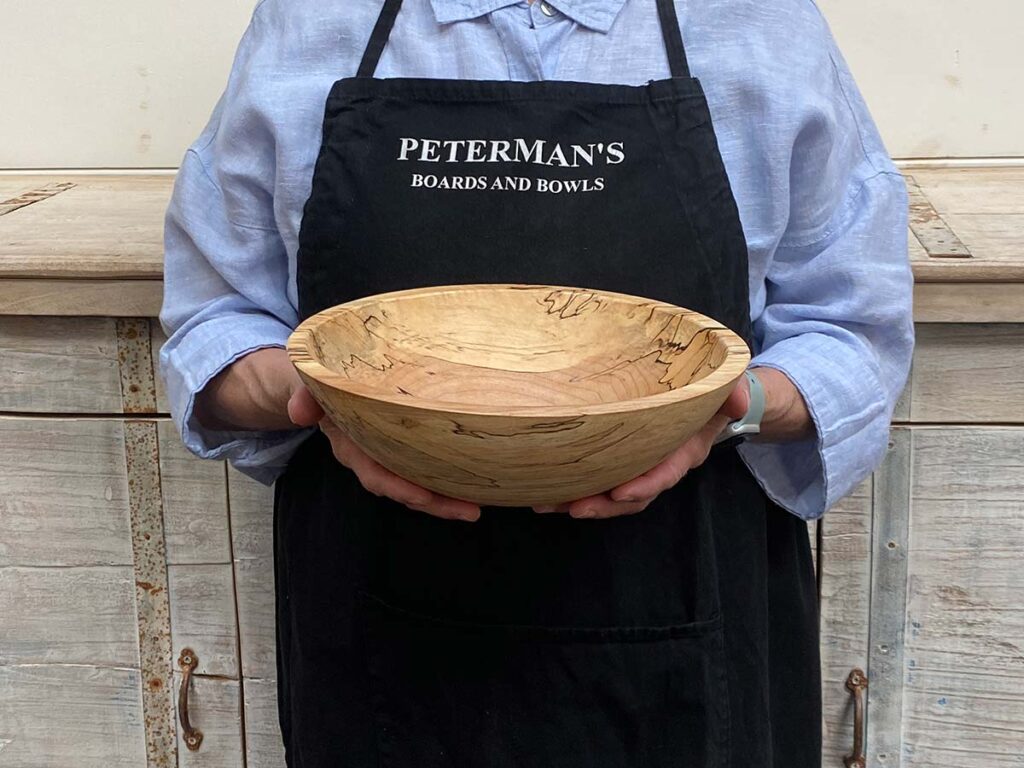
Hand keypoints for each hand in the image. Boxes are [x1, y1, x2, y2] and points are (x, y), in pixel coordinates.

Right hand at [296, 389, 481, 522]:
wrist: (324, 388)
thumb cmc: (324, 387)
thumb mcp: (312, 387)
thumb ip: (306, 396)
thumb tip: (299, 411)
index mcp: (351, 447)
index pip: (375, 473)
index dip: (398, 486)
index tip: (423, 496)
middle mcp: (371, 459)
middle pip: (403, 489)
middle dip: (435, 503)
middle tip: (469, 511)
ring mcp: (388, 458)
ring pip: (417, 487)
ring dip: (446, 500)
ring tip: (475, 508)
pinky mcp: (403, 453)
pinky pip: (424, 472)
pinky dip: (446, 482)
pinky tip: (475, 486)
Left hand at [531, 367, 811, 519]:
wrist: (703, 401)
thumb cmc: (710, 392)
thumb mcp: (725, 388)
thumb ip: (733, 392)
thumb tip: (738, 401)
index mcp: (684, 451)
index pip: (665, 473)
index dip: (644, 485)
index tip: (620, 492)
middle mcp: (658, 465)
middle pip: (631, 496)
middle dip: (603, 505)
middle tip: (572, 507)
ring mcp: (636, 466)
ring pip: (609, 494)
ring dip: (578, 501)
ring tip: (546, 503)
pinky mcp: (617, 461)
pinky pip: (596, 480)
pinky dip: (571, 487)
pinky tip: (543, 488)